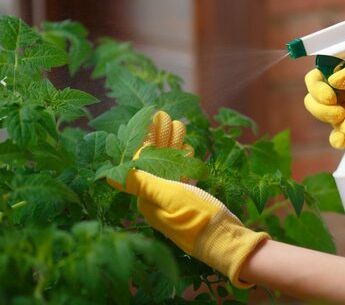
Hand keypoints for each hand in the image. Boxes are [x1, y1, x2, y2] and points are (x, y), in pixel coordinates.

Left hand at [108, 111, 269, 287]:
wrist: (226, 240)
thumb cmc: (197, 217)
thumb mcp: (169, 196)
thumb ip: (141, 183)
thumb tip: (108, 176)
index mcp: (147, 198)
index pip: (141, 161)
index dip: (147, 137)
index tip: (155, 118)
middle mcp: (156, 199)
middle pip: (155, 161)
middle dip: (161, 137)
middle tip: (168, 115)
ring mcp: (172, 200)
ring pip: (169, 165)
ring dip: (173, 145)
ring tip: (180, 125)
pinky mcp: (188, 201)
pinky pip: (181, 175)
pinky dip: (184, 160)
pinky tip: (188, 149)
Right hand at [304, 51, 344, 148]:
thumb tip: (333, 80)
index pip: (323, 70)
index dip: (318, 84)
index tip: (331, 97)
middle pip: (318, 95)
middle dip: (323, 108)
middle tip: (340, 115)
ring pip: (327, 115)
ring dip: (333, 124)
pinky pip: (339, 134)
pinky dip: (337, 139)